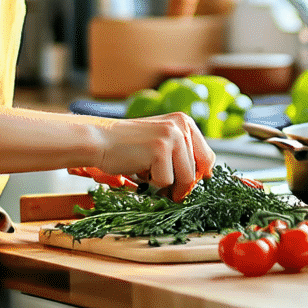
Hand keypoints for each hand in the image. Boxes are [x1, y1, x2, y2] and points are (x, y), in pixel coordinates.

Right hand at [96, 112, 215, 201]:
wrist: (100, 140)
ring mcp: (172, 136)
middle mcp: (181, 125)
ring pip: (185, 179)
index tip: (182, 183)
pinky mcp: (160, 149)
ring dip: (167, 185)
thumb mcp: (162, 143)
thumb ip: (183, 154)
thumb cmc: (128, 146)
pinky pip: (166, 182)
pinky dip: (152, 183)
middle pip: (198, 171)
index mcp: (184, 122)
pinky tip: (140, 169)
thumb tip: (205, 177)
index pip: (207, 158)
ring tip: (148, 172)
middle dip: (182, 185)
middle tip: (161, 182)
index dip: (196, 176)